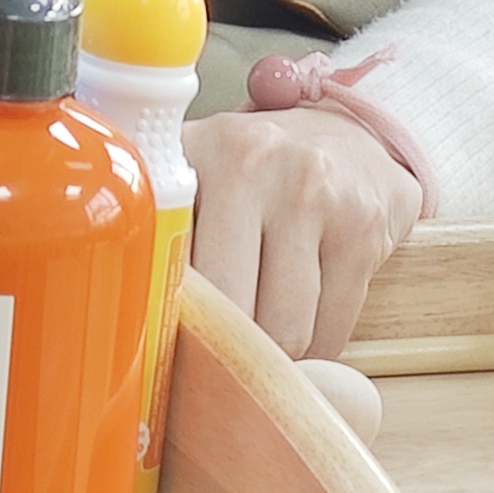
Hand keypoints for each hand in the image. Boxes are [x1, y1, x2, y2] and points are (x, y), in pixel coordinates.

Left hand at [182, 105, 422, 359]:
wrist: (349, 138)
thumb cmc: (257, 174)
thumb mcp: (196, 176)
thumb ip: (158, 231)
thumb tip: (130, 317)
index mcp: (198, 150)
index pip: (166, 261)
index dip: (164, 319)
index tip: (162, 344)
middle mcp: (256, 161)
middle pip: (226, 307)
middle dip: (222, 347)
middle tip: (216, 352)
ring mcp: (315, 193)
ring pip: (284, 330)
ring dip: (272, 354)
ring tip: (263, 329)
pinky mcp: (363, 229)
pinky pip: (330, 332)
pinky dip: (315, 349)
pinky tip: (305, 317)